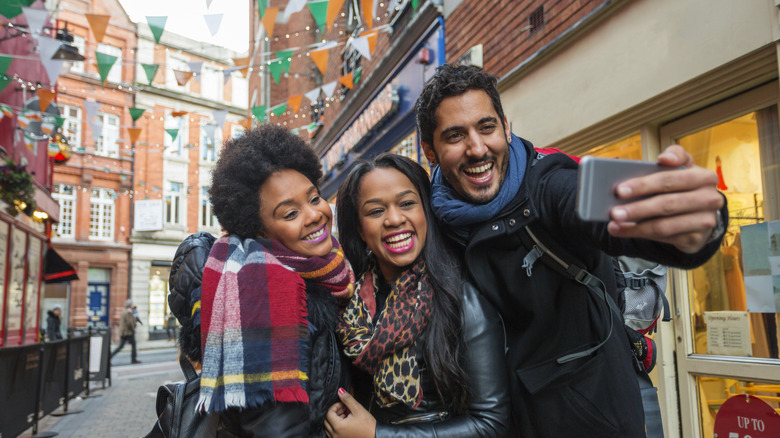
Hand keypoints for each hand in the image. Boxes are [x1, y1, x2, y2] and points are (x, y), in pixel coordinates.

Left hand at [324, 388, 375, 437]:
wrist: (375, 436)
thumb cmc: (368, 425)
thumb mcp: (357, 409)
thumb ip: (347, 399)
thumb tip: (340, 391)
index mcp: (338, 427)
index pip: (329, 413)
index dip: (335, 406)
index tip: (343, 404)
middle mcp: (335, 435)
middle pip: (327, 420)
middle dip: (334, 412)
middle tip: (344, 408)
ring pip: (329, 427)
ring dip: (334, 420)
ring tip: (345, 416)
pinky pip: (332, 433)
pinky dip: (336, 427)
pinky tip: (346, 423)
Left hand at [607, 145, 723, 253]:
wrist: (701, 212)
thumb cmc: (684, 186)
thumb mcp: (683, 168)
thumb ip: (675, 156)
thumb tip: (664, 158)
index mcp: (704, 177)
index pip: (669, 180)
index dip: (643, 185)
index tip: (620, 190)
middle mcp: (709, 199)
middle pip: (666, 204)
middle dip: (637, 209)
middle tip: (613, 212)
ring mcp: (705, 221)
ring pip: (664, 226)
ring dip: (635, 227)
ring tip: (615, 224)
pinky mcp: (696, 239)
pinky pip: (664, 239)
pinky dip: (640, 235)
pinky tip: (624, 231)